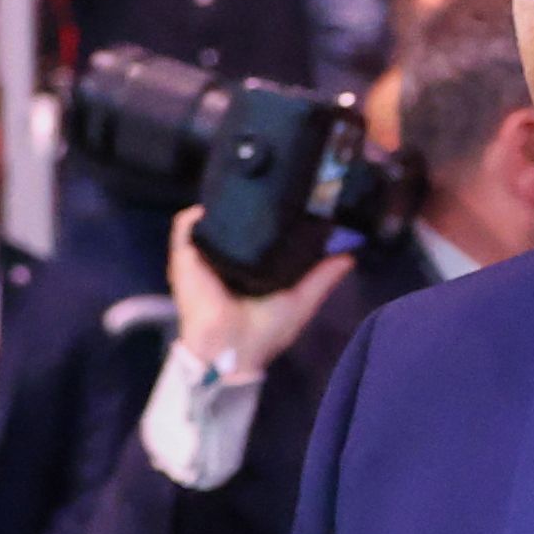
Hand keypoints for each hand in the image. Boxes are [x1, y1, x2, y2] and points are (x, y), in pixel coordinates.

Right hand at [167, 202, 356, 370]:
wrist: (231, 348)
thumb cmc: (265, 331)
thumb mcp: (301, 300)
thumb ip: (322, 277)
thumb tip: (350, 256)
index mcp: (251, 270)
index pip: (259, 238)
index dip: (270, 220)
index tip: (289, 199)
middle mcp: (226, 261)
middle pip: (234, 225)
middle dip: (246, 206)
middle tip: (267, 185)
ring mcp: (204, 258)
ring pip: (210, 222)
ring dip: (221, 206)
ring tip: (242, 188)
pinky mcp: (185, 258)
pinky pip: (184, 227)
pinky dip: (195, 215)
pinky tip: (214, 205)